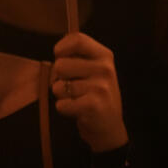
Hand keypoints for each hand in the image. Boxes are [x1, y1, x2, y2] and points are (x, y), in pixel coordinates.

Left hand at [51, 32, 128, 152]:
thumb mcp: (94, 70)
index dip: (61, 48)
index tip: (59, 56)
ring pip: (58, 86)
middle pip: (60, 64)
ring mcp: (101, 87)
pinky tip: (76, 110)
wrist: (109, 128)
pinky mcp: (94, 106)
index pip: (77, 39)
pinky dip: (63, 109)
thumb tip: (57, 50)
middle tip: (71, 87)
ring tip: (77, 99)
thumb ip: (78, 56)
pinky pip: (61, 104)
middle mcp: (105, 69)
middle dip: (58, 78)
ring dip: (62, 96)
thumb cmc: (95, 95)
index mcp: (104, 56)